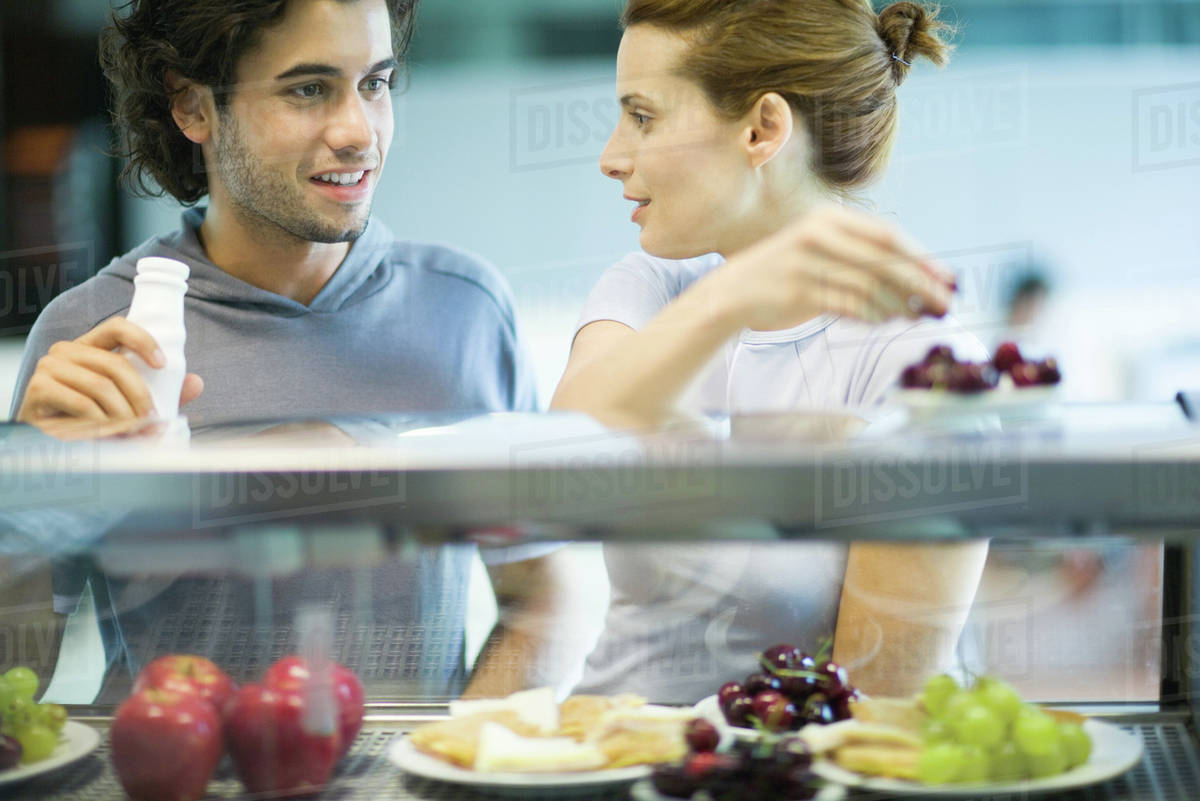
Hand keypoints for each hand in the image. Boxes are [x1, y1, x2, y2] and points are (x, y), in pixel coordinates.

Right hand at [16, 317, 203, 425]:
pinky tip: (104, 434)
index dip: (142, 340)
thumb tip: (196, 383)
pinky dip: (100, 423)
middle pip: (115, 364)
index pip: (118, 327)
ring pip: (101, 386)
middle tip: (151, 418)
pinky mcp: (38, 387)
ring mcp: (49, 366)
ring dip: (122, 415)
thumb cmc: (90, 419)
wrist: (47, 442)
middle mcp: (67, 351)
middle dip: (140, 395)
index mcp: (90, 347)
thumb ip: (161, 393)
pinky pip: (81, 403)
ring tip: (130, 432)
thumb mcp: (128, 404)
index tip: (162, 364)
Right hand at [712, 204, 955, 330]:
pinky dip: (871, 316)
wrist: (733, 291)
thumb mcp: (821, 249)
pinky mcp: (798, 291)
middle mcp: (818, 235)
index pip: (888, 236)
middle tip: (944, 304)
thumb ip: (860, 256)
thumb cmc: (786, 272)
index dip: (922, 258)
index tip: (947, 278)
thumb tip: (919, 279)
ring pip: (869, 286)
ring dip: (898, 306)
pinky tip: (883, 322)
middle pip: (884, 261)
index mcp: (829, 218)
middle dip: (920, 285)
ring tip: (914, 316)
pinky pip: (847, 305)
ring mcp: (806, 263)